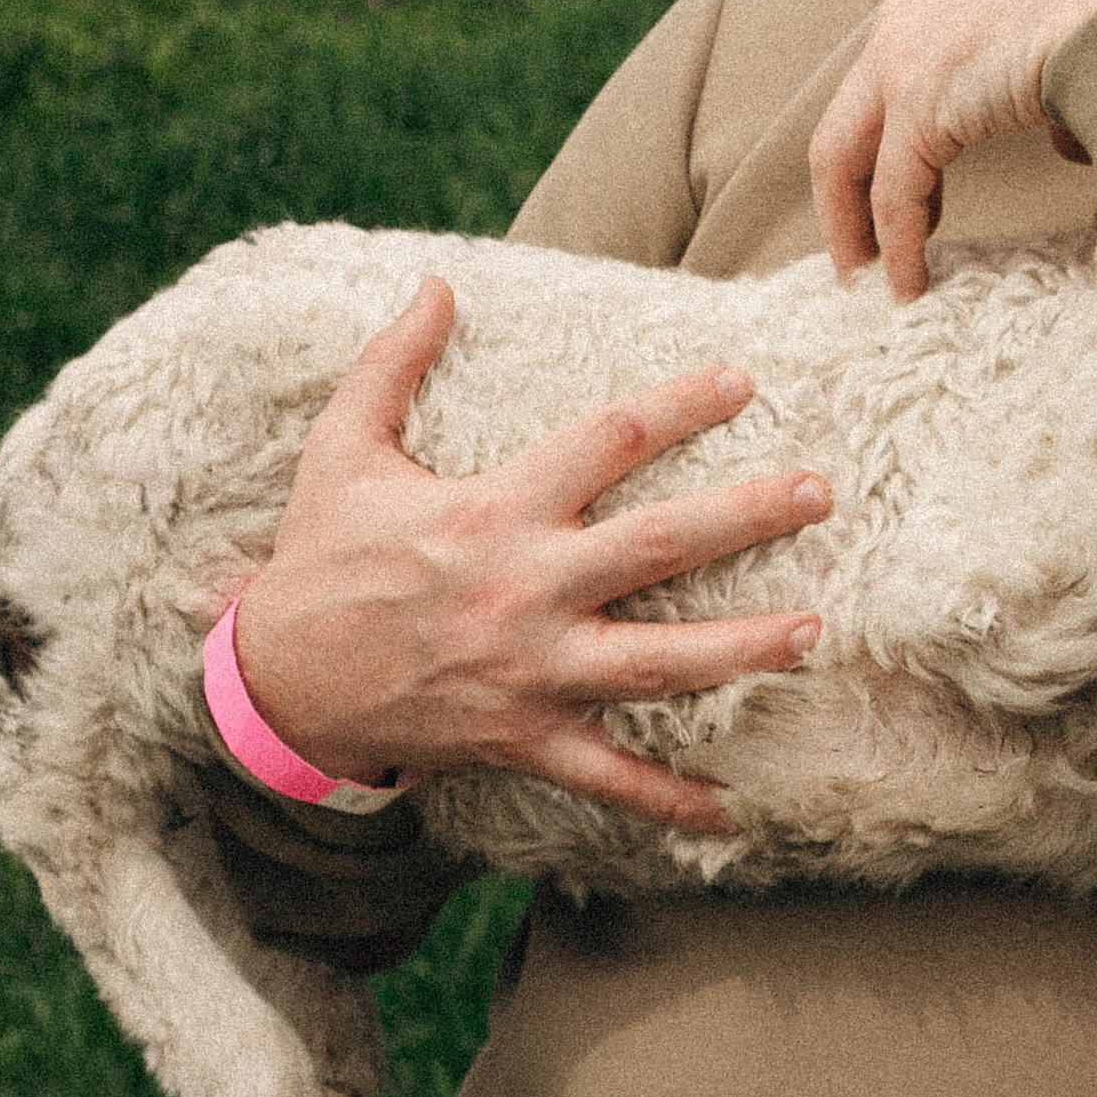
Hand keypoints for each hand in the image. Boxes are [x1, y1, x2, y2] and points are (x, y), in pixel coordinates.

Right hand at [232, 279, 832, 834]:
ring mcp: (530, 670)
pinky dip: (670, 801)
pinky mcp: (524, 738)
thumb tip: (436, 283)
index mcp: (492, 511)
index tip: (742, 380)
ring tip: (816, 631)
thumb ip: (393, 362)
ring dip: (742, 648)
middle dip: (747, 516)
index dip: (679, 406)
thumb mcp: (342, 449)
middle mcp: (524, 589)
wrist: (275, 685)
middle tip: (821, 490)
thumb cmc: (319, 560)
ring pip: (657, 661)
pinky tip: (733, 813)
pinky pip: (609, 778)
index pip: (607, 441)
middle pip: (659, 546)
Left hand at [809, 0, 1096, 298]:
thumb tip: (1063, 144)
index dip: (883, 158)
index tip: (908, 210)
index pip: (880, 94)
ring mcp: (904, 60)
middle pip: (843, 130)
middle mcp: (904, 27)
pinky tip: (910, 284)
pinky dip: (896, 246)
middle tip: (862, 263)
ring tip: (876, 287)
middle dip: (845, 203)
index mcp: (938, 7)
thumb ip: (1056, 86)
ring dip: (858, 231)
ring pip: (845, 161)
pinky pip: (894, 194)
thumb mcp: (1077, 33)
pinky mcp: (922, 102)